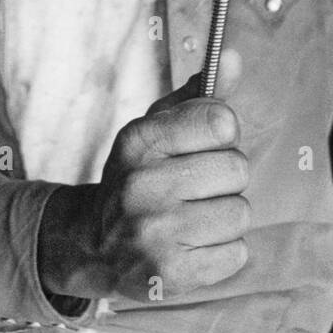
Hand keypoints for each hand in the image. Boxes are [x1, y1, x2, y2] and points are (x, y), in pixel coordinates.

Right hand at [37, 50, 249, 304]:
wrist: (91, 243)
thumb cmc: (138, 176)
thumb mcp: (157, 128)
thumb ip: (200, 96)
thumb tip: (233, 57)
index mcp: (140, 140)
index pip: (221, 122)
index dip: (223, 133)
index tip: (205, 143)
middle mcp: (143, 185)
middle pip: (237, 169)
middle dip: (225, 178)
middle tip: (196, 186)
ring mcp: (155, 233)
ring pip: (240, 213)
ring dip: (225, 216)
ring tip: (193, 216)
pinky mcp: (170, 275)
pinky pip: (237, 254)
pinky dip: (222, 251)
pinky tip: (192, 244)